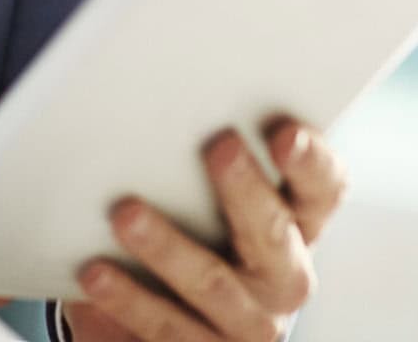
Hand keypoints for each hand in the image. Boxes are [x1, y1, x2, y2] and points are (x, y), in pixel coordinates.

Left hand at [66, 119, 348, 341]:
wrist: (176, 320)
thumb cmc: (195, 234)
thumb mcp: (210, 199)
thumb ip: (208, 159)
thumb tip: (163, 98)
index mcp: (297, 227)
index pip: (323, 190)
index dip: (311, 162)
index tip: (285, 131)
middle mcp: (284, 278)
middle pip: (272, 232)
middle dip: (245, 189)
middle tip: (217, 146)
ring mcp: (248, 324)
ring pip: (213, 283)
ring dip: (168, 248)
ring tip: (125, 215)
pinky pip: (167, 328)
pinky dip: (129, 299)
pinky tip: (94, 272)